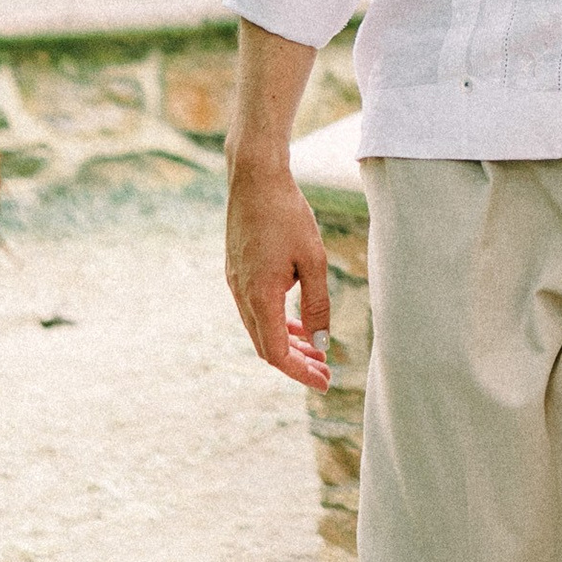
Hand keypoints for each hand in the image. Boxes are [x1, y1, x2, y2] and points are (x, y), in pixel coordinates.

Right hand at [226, 151, 331, 386]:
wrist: (255, 178)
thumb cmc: (287, 214)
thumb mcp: (313, 260)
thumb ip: (317, 304)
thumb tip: (321, 341)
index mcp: (259, 296)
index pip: (276, 353)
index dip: (300, 372)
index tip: (325, 383)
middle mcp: (242, 295)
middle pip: (266, 346)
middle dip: (296, 362)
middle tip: (326, 371)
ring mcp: (235, 283)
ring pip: (260, 329)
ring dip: (287, 343)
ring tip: (316, 349)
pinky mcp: (237, 272)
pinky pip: (255, 310)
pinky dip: (277, 322)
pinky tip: (297, 322)